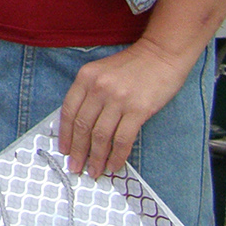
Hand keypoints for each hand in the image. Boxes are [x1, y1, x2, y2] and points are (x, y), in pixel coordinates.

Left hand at [57, 38, 192, 177]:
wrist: (162, 54)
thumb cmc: (132, 65)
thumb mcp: (102, 72)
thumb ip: (89, 93)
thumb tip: (80, 126)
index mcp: (86, 77)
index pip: (69, 110)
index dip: (65, 134)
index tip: (64, 150)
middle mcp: (99, 88)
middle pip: (83, 126)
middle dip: (78, 151)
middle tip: (75, 167)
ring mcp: (119, 99)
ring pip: (101, 136)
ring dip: (96, 158)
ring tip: (94, 171)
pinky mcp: (139, 110)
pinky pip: (123, 139)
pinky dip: (116, 156)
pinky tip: (114, 166)